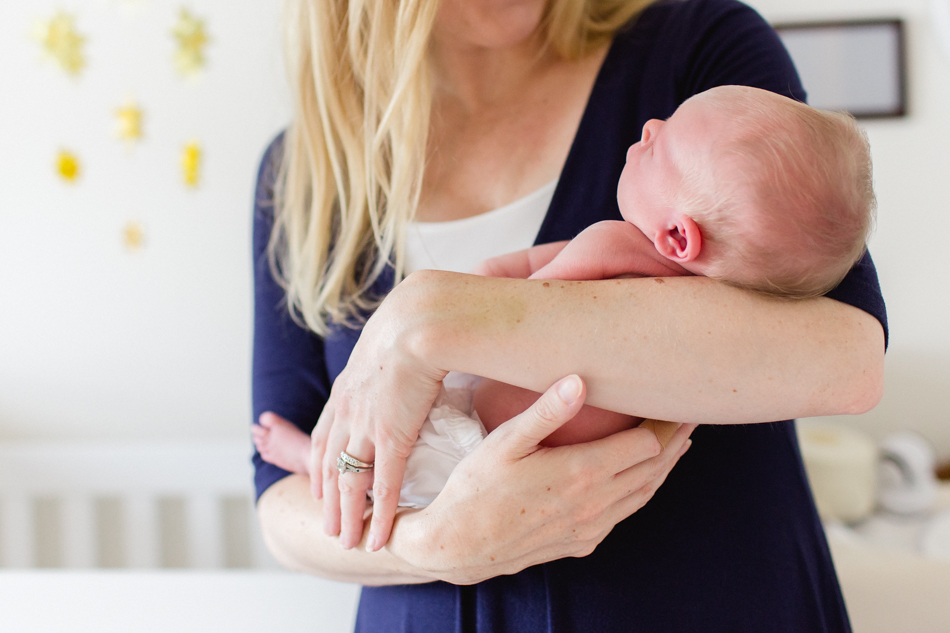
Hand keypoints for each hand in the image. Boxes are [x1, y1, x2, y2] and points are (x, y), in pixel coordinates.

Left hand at [308, 281, 447, 550]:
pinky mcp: (390, 438)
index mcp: (347, 388)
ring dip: (346, 517)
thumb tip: (406, 354)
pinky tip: (379, 536)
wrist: (419, 320)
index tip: (319, 485)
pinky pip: (381, 488)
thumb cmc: (415, 321)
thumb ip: (392, 356)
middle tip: (328, 527)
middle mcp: (347, 411)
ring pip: (348, 484)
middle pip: (328, 466)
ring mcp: (365, 427)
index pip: (325, 435)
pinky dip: (378, 516)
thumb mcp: (392, 339)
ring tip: (346, 541)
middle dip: (327, 500)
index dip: (320, 464)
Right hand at [399, 375, 694, 584]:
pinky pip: (624, 514)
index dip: (667, 422)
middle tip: (691, 414)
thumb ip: (545, 411)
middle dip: (676, 440)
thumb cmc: (475, 488)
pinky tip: (639, 478)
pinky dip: (641, 491)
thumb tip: (580, 379)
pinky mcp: (581, 542)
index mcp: (582, 474)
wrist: (457, 546)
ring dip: (664, 468)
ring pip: (644, 495)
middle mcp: (595, 505)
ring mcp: (590, 527)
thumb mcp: (504, 443)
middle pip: (654, 470)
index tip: (677, 399)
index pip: (647, 444)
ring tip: (679, 443)